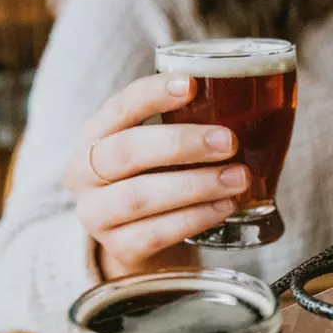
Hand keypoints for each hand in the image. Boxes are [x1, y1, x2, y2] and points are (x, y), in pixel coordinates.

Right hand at [64, 74, 248, 279]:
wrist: (135, 236)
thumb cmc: (153, 176)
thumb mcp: (155, 144)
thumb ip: (185, 122)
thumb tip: (248, 99)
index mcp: (93, 134)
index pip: (119, 106)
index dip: (152, 94)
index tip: (190, 85)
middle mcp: (83, 172)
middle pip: (126, 152)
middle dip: (181, 144)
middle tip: (228, 141)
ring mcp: (95, 213)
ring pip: (139, 196)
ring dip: (195, 186)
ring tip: (238, 178)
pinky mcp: (117, 247)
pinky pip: (155, 234)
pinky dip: (194, 219)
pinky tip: (225, 207)